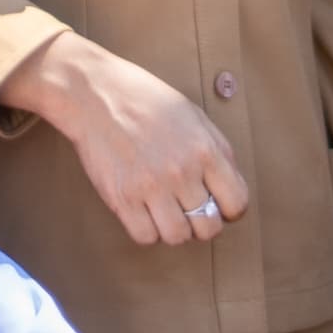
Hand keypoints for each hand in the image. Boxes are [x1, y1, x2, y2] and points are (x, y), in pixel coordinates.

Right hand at [4, 36, 250, 245]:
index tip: (219, 206)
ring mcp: (151, 187)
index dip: (230, 210)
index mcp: (206, 150)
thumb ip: (218, 152)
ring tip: (166, 213)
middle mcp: (182, 172)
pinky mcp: (122, 198)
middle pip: (209, 227)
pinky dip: (148, 231)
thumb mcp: (195, 117)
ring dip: (175, 230)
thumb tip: (230, 189)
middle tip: (191, 211)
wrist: (95, 94)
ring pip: (178, 237)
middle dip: (203, 224)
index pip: (237, 203)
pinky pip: (145, 237)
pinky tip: (145, 213)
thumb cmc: (146, 102)